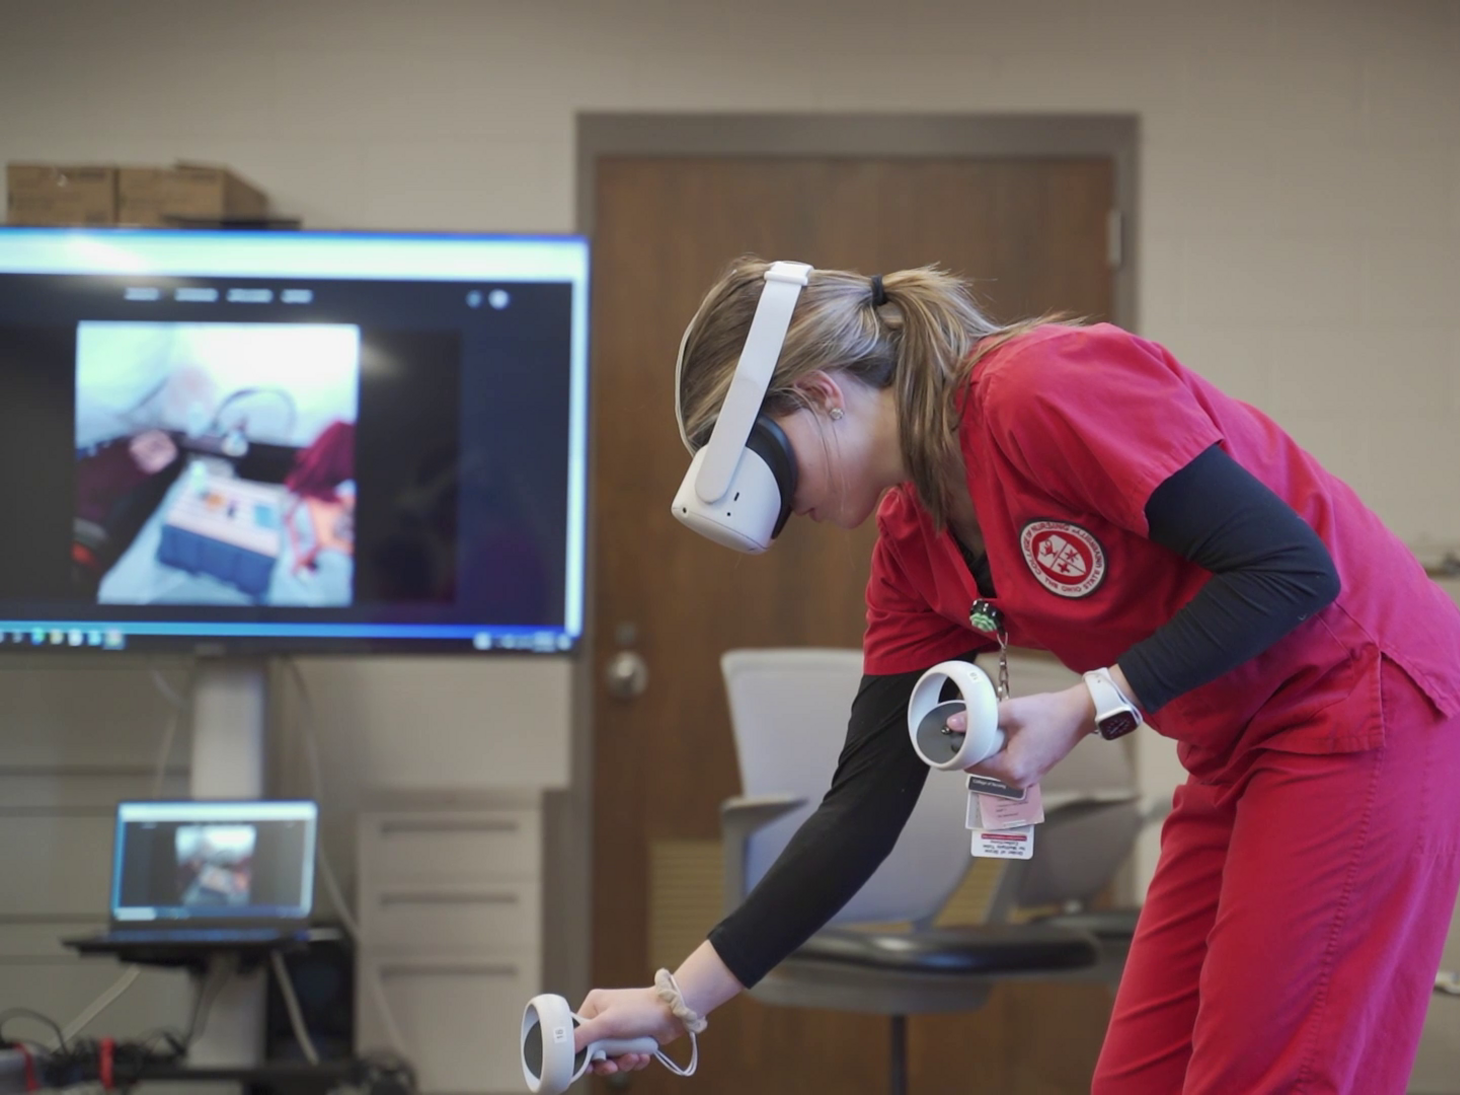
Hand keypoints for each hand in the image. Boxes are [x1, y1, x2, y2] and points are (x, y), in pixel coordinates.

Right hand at [573, 986, 681, 1075]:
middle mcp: (604, 1017)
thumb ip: (585, 1035)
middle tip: (611, 1067)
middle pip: (594, 1050)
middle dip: (605, 1061)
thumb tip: (566, 1048)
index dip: (581, 1051)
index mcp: (594, 1006)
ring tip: (632, 1058)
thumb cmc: (641, 1010)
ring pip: (611, 1057)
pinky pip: (625, 1057)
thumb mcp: (609, 1022)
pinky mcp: (632, 1040)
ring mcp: (619, 1029)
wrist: (673, 1012)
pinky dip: (633, 1060)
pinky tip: (642, 1057)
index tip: (586, 1065)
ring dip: (622, 1062)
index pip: (577, 1033)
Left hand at [949, 684, 1094, 788]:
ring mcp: (1028, 779)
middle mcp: (1019, 781)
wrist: (1078, 714)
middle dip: (980, 748)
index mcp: (1012, 771)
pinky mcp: (1033, 772)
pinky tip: (1011, 734)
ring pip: (995, 765)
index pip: (972, 765)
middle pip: (983, 767)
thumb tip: (954, 723)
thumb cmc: (1048, 713)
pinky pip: (1008, 764)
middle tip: (985, 726)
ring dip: (992, 748)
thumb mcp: (1010, 711)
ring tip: (1002, 728)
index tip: (961, 732)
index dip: (964, 748)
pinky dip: (1004, 750)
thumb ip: (979, 720)